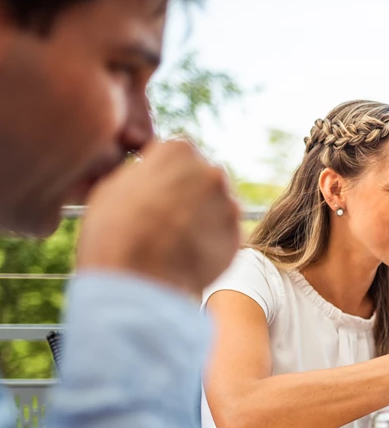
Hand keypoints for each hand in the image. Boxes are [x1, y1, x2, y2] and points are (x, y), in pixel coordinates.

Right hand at [75, 139, 240, 296]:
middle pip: (202, 180)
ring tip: (175, 241)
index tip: (153, 195)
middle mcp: (210, 171)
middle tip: (165, 220)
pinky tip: (188, 255)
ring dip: (202, 219)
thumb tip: (145, 176)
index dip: (163, 177)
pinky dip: (211, 243)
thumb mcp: (113, 186)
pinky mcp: (237, 235)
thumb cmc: (115, 231)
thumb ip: (140, 174)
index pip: (176, 156)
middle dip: (188, 196)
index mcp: (178, 150)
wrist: (138, 277)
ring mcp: (228, 204)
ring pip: (216, 207)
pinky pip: (224, 235)